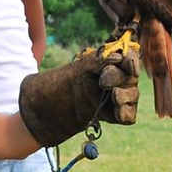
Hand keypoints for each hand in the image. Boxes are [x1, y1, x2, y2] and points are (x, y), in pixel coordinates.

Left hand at [18, 43, 140, 146]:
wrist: (38, 114)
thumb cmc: (51, 88)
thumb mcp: (76, 68)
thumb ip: (99, 60)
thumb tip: (120, 54)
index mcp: (104, 64)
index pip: (128, 57)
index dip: (130, 59)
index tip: (123, 61)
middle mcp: (111, 80)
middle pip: (131, 76)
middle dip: (121, 76)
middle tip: (103, 81)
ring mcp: (112, 100)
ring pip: (132, 95)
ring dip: (125, 94)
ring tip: (112, 95)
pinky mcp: (110, 117)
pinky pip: (128, 116)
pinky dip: (125, 112)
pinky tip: (115, 110)